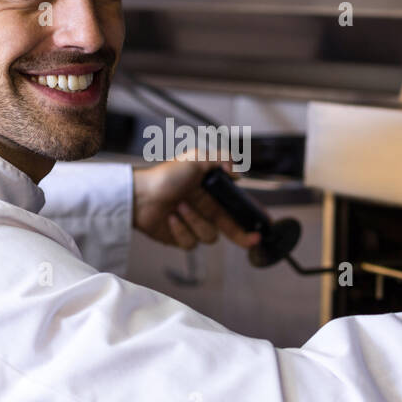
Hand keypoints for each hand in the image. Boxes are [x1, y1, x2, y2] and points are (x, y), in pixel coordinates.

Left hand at [132, 158, 260, 250]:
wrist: (138, 196)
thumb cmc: (163, 176)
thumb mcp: (194, 159)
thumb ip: (219, 160)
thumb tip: (238, 171)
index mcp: (210, 193)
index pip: (235, 206)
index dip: (250, 216)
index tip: (264, 224)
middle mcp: (203, 210)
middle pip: (230, 228)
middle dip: (242, 235)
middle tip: (251, 239)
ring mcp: (192, 225)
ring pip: (209, 236)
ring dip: (194, 221)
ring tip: (179, 206)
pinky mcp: (179, 238)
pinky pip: (190, 243)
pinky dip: (180, 229)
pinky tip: (170, 218)